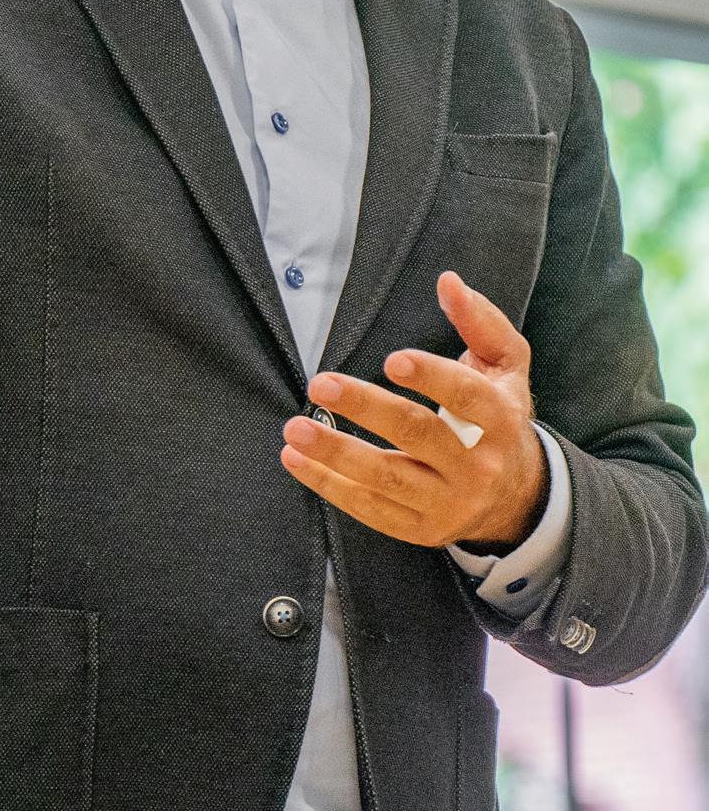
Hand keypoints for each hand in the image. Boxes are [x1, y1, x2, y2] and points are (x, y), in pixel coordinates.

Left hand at [280, 269, 549, 551]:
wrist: (516, 498)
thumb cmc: (499, 417)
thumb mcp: (506, 366)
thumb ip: (480, 321)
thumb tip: (448, 281)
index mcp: (501, 418)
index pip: (467, 397)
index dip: (431, 378)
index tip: (392, 360)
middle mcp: (478, 466)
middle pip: (418, 435)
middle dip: (366, 408)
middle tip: (320, 384)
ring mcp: (448, 502)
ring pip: (387, 479)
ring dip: (336, 454)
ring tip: (294, 429)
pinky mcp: (420, 529)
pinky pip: (370, 509)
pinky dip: (328, 486)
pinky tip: (296, 460)